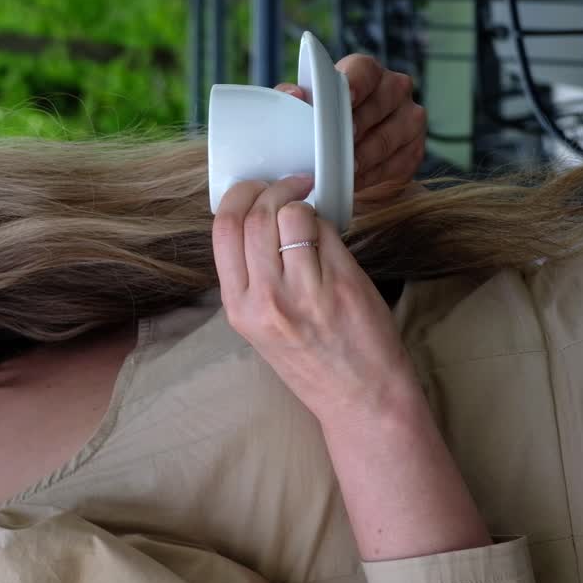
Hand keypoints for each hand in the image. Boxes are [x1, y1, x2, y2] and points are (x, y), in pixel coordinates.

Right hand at [211, 175, 421, 428]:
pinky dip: (327, 223)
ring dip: (302, 202)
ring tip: (311, 211)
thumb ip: (252, 277)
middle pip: (255, 217)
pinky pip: (326, 231)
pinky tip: (330, 236)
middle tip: (289, 185)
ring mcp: (303, 292)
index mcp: (237, 307)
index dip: (238, 196)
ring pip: (291, 215)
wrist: (359, 397)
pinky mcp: (340, 285)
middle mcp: (264, 299)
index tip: (254, 188)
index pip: (222, 231)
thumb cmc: (313, 361)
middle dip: (271, 188)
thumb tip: (258, 218)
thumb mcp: (260, 325)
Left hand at [275, 55, 425, 207]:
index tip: (346, 98)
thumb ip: (292, 97)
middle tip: (339, 143)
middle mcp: (393, 90)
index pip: (364, 70)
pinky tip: (355, 182)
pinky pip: (397, 163)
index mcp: (364, 73)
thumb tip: (295, 94)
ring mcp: (408, 119)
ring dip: (365, 155)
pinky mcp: (413, 150)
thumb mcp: (300, 110)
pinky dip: (374, 174)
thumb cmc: (317, 128)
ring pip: (391, 136)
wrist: (337, 164)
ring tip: (344, 169)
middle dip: (359, 124)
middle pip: (381, 102)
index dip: (357, 83)